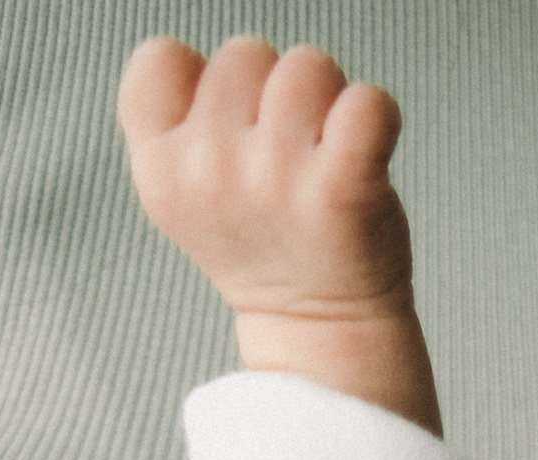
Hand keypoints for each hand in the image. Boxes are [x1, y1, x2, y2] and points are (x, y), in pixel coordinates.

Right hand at [120, 38, 437, 431]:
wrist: (323, 330)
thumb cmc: (265, 240)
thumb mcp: (189, 185)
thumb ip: (182, 114)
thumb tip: (224, 51)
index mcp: (159, 168)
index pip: (162, 55)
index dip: (204, 82)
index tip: (229, 139)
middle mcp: (209, 169)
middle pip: (246, 51)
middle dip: (273, 94)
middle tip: (288, 162)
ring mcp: (276, 178)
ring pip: (308, 65)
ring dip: (326, 102)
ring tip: (323, 161)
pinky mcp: (342, 187)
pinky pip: (368, 101)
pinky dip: (377, 117)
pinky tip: (365, 159)